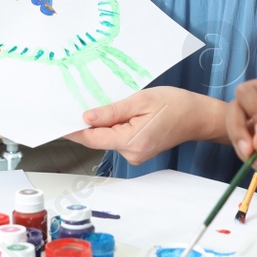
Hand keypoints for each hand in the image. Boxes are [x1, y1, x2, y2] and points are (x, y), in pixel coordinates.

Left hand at [67, 87, 221, 164]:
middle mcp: (131, 154)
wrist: (198, 116)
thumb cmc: (174, 105)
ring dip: (107, 123)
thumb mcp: (140, 101)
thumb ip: (112, 112)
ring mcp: (135, 155)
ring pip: (109, 138)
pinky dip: (117, 127)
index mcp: (131, 141)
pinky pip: (119, 139)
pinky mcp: (138, 152)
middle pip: (100, 139)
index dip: (75, 130)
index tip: (59, 123)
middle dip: (93, 122)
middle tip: (88, 101)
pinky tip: (126, 113)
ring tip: (119, 104)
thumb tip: (87, 118)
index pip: (93, 139)